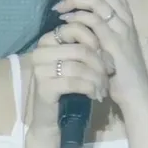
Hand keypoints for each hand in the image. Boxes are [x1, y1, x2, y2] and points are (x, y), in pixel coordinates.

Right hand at [24, 19, 111, 136]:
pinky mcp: (43, 87)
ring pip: (79, 66)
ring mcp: (40, 69)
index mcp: (48, 40)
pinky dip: (89, 88)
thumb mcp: (79, 63)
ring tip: (103, 88)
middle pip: (80, 49)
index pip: (75, 28)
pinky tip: (95, 95)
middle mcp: (41, 51)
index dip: (96, 42)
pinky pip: (74, 82)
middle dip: (100, 64)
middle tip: (108, 77)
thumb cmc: (69, 89)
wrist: (53, 118)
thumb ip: (87, 48)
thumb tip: (106, 44)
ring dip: (97, 79)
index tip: (106, 58)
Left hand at [52, 0, 147, 113]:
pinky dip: (76, 18)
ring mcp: (120, 31)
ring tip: (58, 8)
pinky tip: (65, 23)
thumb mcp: (112, 42)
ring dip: (73, 0)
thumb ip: (102, 26)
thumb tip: (82, 11)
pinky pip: (92, 22)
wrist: (136, 93)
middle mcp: (125, 19)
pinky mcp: (113, 45)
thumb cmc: (120, 69)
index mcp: (125, 15)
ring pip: (96, 1)